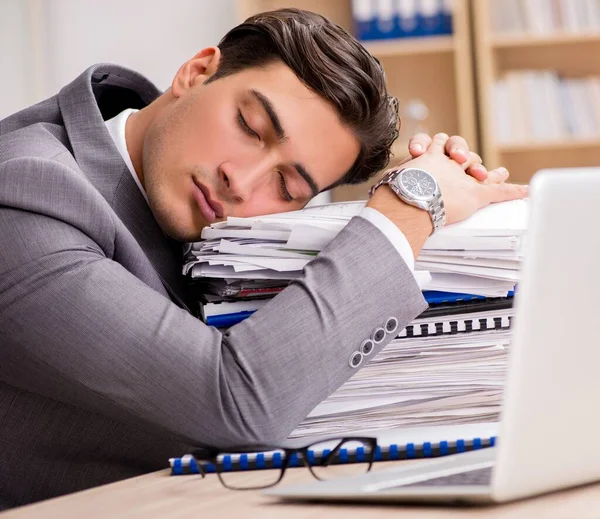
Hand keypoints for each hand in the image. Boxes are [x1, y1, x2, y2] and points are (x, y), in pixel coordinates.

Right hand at [370, 133, 527, 226]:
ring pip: (476, 164)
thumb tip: (381, 195)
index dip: (438, 147)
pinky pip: (498, 190)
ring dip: (484, 170)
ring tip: (493, 173)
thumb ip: (394, 180)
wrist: (409, 196)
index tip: (435, 153)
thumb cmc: (396, 192)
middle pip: (459, 150)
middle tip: (461, 163)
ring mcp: (462, 175)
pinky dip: (512, 191)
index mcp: (427, 156)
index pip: (437, 144)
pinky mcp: (476, 192)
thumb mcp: (391, 180)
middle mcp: (446, 161)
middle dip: (464, 155)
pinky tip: (525, 190)